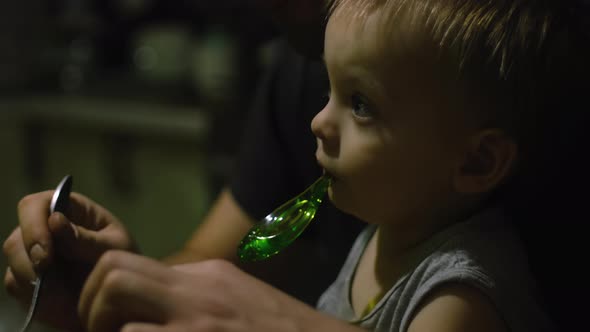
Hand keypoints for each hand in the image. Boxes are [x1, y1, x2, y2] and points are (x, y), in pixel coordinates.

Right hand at [3, 190, 136, 329]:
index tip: (46, 253)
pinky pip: (16, 284)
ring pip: (15, 262)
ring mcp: (34, 252)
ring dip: (32, 279)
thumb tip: (55, 220)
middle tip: (47, 277)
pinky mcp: (28, 277)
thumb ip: (87, 238)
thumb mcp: (115, 247)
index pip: (35, 205)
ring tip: (62, 293)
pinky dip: (34, 294)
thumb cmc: (124, 260)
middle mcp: (45, 228)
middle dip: (29, 259)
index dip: (33, 226)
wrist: (121, 293)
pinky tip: (59, 300)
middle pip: (17, 237)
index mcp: (70, 209)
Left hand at [78, 251, 363, 331]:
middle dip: (91, 307)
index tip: (109, 324)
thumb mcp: (239, 301)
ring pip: (114, 306)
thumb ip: (199, 298)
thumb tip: (154, 309)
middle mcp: (196, 287)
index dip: (105, 296)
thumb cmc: (281, 330)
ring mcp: (196, 317)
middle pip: (112, 271)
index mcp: (205, 275)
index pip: (132, 266)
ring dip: (105, 331)